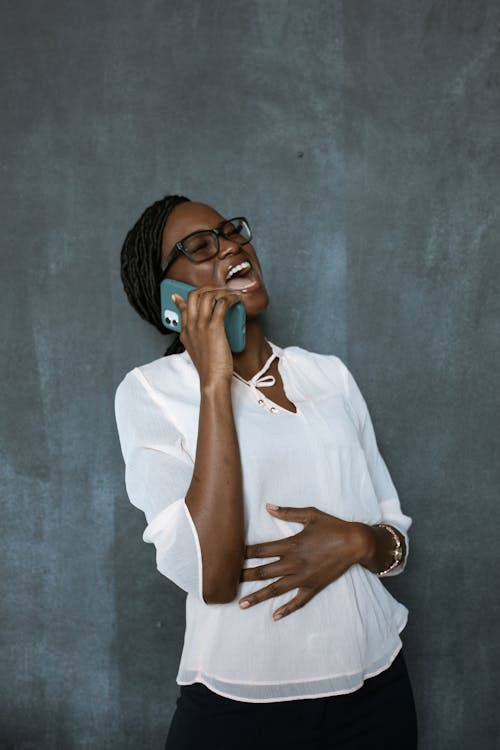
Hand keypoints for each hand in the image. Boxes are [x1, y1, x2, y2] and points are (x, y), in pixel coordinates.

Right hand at [174, 286, 241, 385]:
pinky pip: (222, 304)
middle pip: (194, 295)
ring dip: (222, 291)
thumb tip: (205, 329)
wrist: (212, 380)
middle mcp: (191, 326)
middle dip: (208, 288)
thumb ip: (198, 339)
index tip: (185, 292)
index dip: (185, 297)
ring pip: (208, 296)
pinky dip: (230, 299)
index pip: (183, 307)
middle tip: (220, 289)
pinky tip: (236, 300)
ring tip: (231, 294)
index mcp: (185, 333)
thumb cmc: (209, 369)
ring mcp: (201, 326)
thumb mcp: (197, 352)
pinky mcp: (214, 327)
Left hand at [239, 504, 369, 620]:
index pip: (261, 550)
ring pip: (276, 589)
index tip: (229, 556)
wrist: (356, 543)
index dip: (244, 554)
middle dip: (244, 577)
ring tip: (241, 604)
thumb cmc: (333, 526)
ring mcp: (304, 577)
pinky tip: (275, 615)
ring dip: (258, 597)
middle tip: (227, 582)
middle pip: (263, 572)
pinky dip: (286, 609)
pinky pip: (298, 601)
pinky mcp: (314, 587)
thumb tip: (268, 507)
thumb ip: (287, 513)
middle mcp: (294, 563)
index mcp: (292, 544)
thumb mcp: (310, 514)